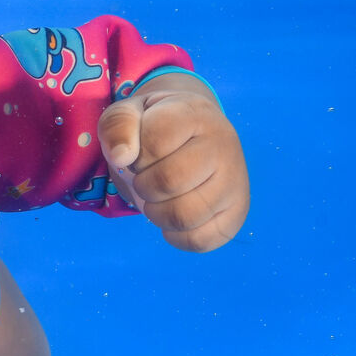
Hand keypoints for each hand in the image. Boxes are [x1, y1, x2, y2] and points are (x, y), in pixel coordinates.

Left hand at [99, 74, 248, 251]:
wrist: (195, 133)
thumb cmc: (156, 126)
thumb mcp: (130, 115)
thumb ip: (118, 126)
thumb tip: (121, 157)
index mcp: (196, 115)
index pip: (155, 141)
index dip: (135, 154)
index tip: (140, 152)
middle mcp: (224, 145)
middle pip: (169, 181)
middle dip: (143, 185)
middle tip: (147, 178)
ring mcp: (235, 181)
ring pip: (184, 215)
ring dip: (156, 213)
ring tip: (158, 198)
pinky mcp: (237, 213)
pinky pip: (199, 240)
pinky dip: (175, 236)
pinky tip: (172, 216)